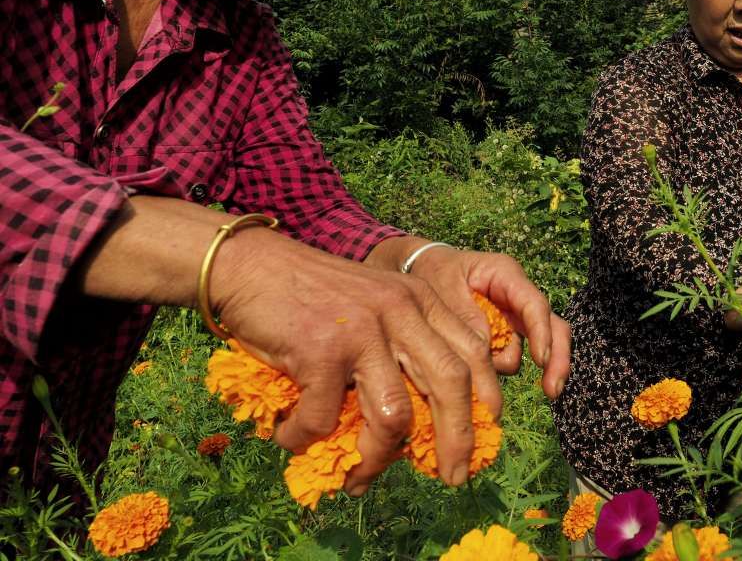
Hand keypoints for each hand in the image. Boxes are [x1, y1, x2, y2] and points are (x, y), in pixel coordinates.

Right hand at [210, 229, 507, 495]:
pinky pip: (323, 419)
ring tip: (358, 479)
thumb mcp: (375, 305)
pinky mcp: (321, 350)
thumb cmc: (310, 295)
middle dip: (459, 439)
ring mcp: (363, 330)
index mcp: (420, 299)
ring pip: (394, 416)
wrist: (249, 266)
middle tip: (455, 477)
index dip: (486, 396)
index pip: (472, 351)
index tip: (486, 433)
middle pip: (451, 383)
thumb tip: (419, 424)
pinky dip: (304, 438)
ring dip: (377, 460)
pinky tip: (290, 436)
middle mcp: (401, 310)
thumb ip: (402, 345)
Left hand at [405, 245, 569, 401]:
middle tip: (552, 392)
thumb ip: (466, 318)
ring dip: (506, 364)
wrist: (423, 270)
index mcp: (506, 275)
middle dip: (556, 360)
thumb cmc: (434, 273)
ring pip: (535, 347)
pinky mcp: (507, 335)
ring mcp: (515, 317)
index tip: (540, 361)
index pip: (534, 304)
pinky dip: (496, 368)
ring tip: (470, 364)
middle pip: (553, 327)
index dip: (541, 333)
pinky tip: (473, 367)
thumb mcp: (443, 289)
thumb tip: (487, 351)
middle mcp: (518, 296)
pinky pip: (510, 356)